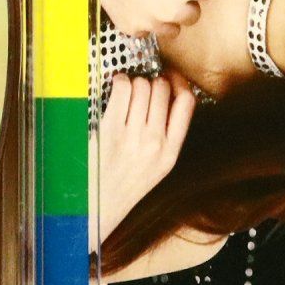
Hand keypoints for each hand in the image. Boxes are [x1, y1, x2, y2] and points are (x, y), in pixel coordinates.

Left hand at [98, 75, 195, 242]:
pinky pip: (122, 88)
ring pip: (142, 86)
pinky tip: (117, 89)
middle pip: (162, 89)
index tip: (170, 79)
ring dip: (135, 83)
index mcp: (171, 152)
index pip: (187, 103)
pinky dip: (120, 81)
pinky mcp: (109, 129)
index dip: (179, 83)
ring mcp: (133, 136)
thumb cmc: (126, 182)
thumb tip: (170, 93)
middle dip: (153, 83)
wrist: (97, 205)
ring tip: (128, 93)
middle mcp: (155, 142)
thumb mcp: (159, 166)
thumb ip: (169, 135)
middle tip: (143, 90)